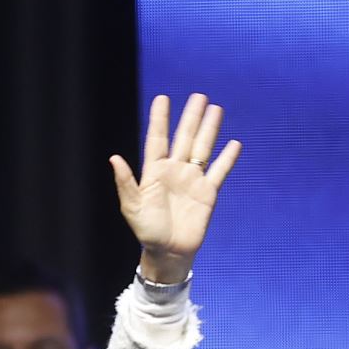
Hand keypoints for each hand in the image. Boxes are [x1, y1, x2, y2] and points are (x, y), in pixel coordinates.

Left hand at [109, 93, 241, 284]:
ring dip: (209, 129)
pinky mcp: (208, 193)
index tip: (163, 99)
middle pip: (184, 138)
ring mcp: (192, 180)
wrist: (168, 253)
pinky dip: (227, 158)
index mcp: (154, 172)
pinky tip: (234, 143)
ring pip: (203, 149)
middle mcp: (174, 172)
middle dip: (191, 117)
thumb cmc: (147, 232)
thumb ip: (126, 182)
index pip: (158, 140)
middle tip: (199, 95)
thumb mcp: (132, 207)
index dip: (160, 120)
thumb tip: (114, 157)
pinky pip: (219, 171)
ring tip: (215, 109)